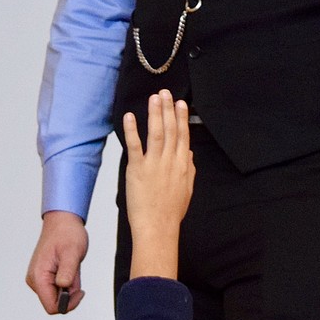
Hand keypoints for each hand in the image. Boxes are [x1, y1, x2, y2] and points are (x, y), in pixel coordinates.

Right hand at [26, 211, 88, 313]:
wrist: (62, 221)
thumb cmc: (67, 234)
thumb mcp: (72, 253)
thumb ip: (67, 272)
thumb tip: (63, 289)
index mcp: (38, 276)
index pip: (51, 307)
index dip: (68, 304)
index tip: (79, 291)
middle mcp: (35, 280)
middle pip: (54, 303)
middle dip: (69, 293)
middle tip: (75, 273)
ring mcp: (38, 279)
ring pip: (57, 296)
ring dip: (69, 286)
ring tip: (72, 267)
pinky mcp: (43, 277)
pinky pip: (57, 289)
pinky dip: (67, 282)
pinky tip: (69, 267)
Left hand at [123, 90, 194, 280]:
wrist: (158, 228)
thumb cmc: (171, 212)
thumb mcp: (187, 189)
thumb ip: (189, 169)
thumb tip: (189, 154)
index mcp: (183, 165)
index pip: (183, 136)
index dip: (181, 118)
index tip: (180, 103)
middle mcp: (170, 161)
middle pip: (170, 130)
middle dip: (168, 109)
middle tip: (165, 92)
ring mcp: (154, 164)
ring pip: (156, 133)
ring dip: (155, 113)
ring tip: (154, 98)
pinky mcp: (137, 169)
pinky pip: (135, 146)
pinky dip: (132, 130)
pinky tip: (130, 116)